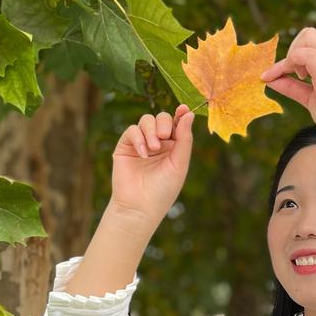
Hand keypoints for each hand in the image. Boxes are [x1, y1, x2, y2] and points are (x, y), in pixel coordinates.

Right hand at [110, 104, 195, 222]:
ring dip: (151, 130)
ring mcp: (141, 143)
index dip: (181, 114)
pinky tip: (143, 153)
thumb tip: (189, 113)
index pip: (177, 124)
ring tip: (153, 148)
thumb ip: (184, 139)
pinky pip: (132, 131)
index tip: (183, 109)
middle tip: (164, 137)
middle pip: (162, 118)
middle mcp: (158, 143)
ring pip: (146, 120)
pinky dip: (138, 138)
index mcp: (174, 147)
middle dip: (164, 123)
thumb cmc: (163, 190)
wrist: (140, 207)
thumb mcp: (179, 164)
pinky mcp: (126, 147)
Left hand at [260, 27, 315, 156]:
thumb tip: (272, 80)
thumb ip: (294, 87)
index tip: (288, 74)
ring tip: (296, 78)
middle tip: (292, 75)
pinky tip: (290, 79)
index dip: (296, 54)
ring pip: (309, 38)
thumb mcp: (312, 100)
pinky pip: (306, 54)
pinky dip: (290, 63)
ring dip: (292, 56)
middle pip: (311, 34)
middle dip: (292, 50)